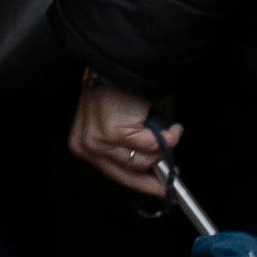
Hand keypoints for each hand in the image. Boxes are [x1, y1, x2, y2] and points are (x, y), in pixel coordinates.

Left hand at [69, 77, 176, 197]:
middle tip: (174, 170)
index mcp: (82, 146)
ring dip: (163, 148)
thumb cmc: (115, 92)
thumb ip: (125, 149)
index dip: (142, 183)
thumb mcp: (112, 124)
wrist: (117, 67)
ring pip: (142, 160)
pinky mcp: (114, 131)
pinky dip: (168, 138)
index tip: (159, 189)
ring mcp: (98, 140)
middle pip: (130, 171)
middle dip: (156, 172)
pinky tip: (173, 129)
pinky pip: (150, 145)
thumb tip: (153, 170)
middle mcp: (86, 146)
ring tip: (170, 133)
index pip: (115, 174)